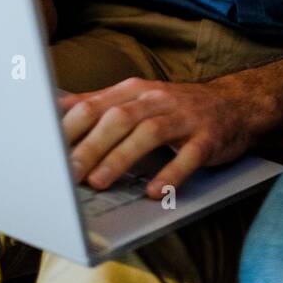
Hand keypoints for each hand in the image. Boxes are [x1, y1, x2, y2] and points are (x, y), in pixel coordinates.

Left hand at [59, 76, 255, 197]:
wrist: (235, 103)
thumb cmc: (177, 106)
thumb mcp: (137, 97)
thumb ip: (99, 102)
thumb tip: (56, 106)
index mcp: (134, 90)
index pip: (96, 105)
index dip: (70, 127)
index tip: (46, 150)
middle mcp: (156, 100)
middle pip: (118, 118)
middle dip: (90, 145)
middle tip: (67, 173)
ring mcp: (184, 118)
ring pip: (148, 134)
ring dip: (121, 158)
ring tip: (99, 181)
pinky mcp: (207, 138)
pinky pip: (188, 157)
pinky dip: (170, 174)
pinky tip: (154, 192)